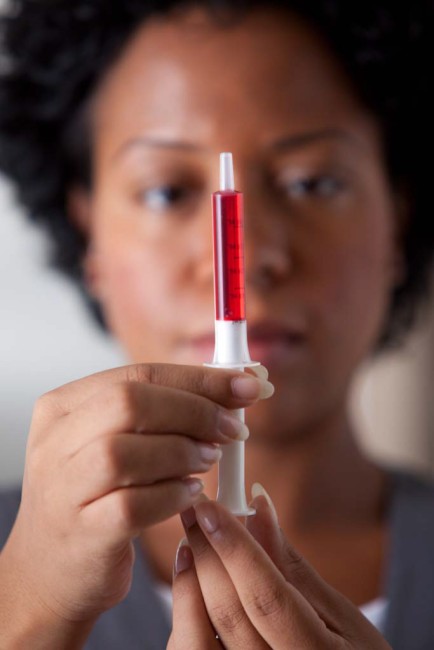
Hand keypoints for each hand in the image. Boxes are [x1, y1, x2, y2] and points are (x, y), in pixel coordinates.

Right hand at [0, 363, 271, 631]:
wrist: (53, 570)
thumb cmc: (96, 497)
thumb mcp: (116, 442)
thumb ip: (162, 412)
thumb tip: (235, 388)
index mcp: (64, 406)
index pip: (139, 373)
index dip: (200, 377)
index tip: (249, 384)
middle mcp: (55, 441)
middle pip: (130, 402)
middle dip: (196, 410)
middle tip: (233, 428)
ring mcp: (62, 488)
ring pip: (125, 452)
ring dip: (184, 451)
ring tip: (209, 460)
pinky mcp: (81, 532)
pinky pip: (133, 505)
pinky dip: (173, 495)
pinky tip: (191, 495)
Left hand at [169, 491, 390, 648]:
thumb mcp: (340, 614)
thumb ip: (291, 566)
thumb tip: (259, 509)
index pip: (266, 597)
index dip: (235, 548)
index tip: (211, 509)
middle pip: (228, 614)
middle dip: (206, 554)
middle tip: (194, 512)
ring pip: (197, 638)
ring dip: (189, 584)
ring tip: (188, 544)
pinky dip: (185, 616)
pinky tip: (190, 584)